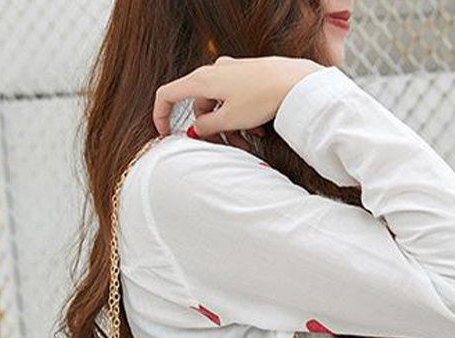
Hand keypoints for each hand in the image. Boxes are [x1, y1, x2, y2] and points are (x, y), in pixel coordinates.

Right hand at [152, 55, 321, 138]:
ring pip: (218, 106)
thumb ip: (206, 126)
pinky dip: (238, 117)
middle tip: (220, 149)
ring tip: (245, 145)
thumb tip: (196, 129)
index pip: (168, 94)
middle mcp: (213, 72)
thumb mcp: (229, 119)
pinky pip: (233, 100)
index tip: (166, 134)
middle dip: (208, 131)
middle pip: (198, 106)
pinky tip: (255, 131)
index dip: (161, 115)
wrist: (294, 82)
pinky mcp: (246, 76)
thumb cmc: (261, 97)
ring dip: (227, 128)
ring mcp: (230, 72)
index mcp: (201, 80)